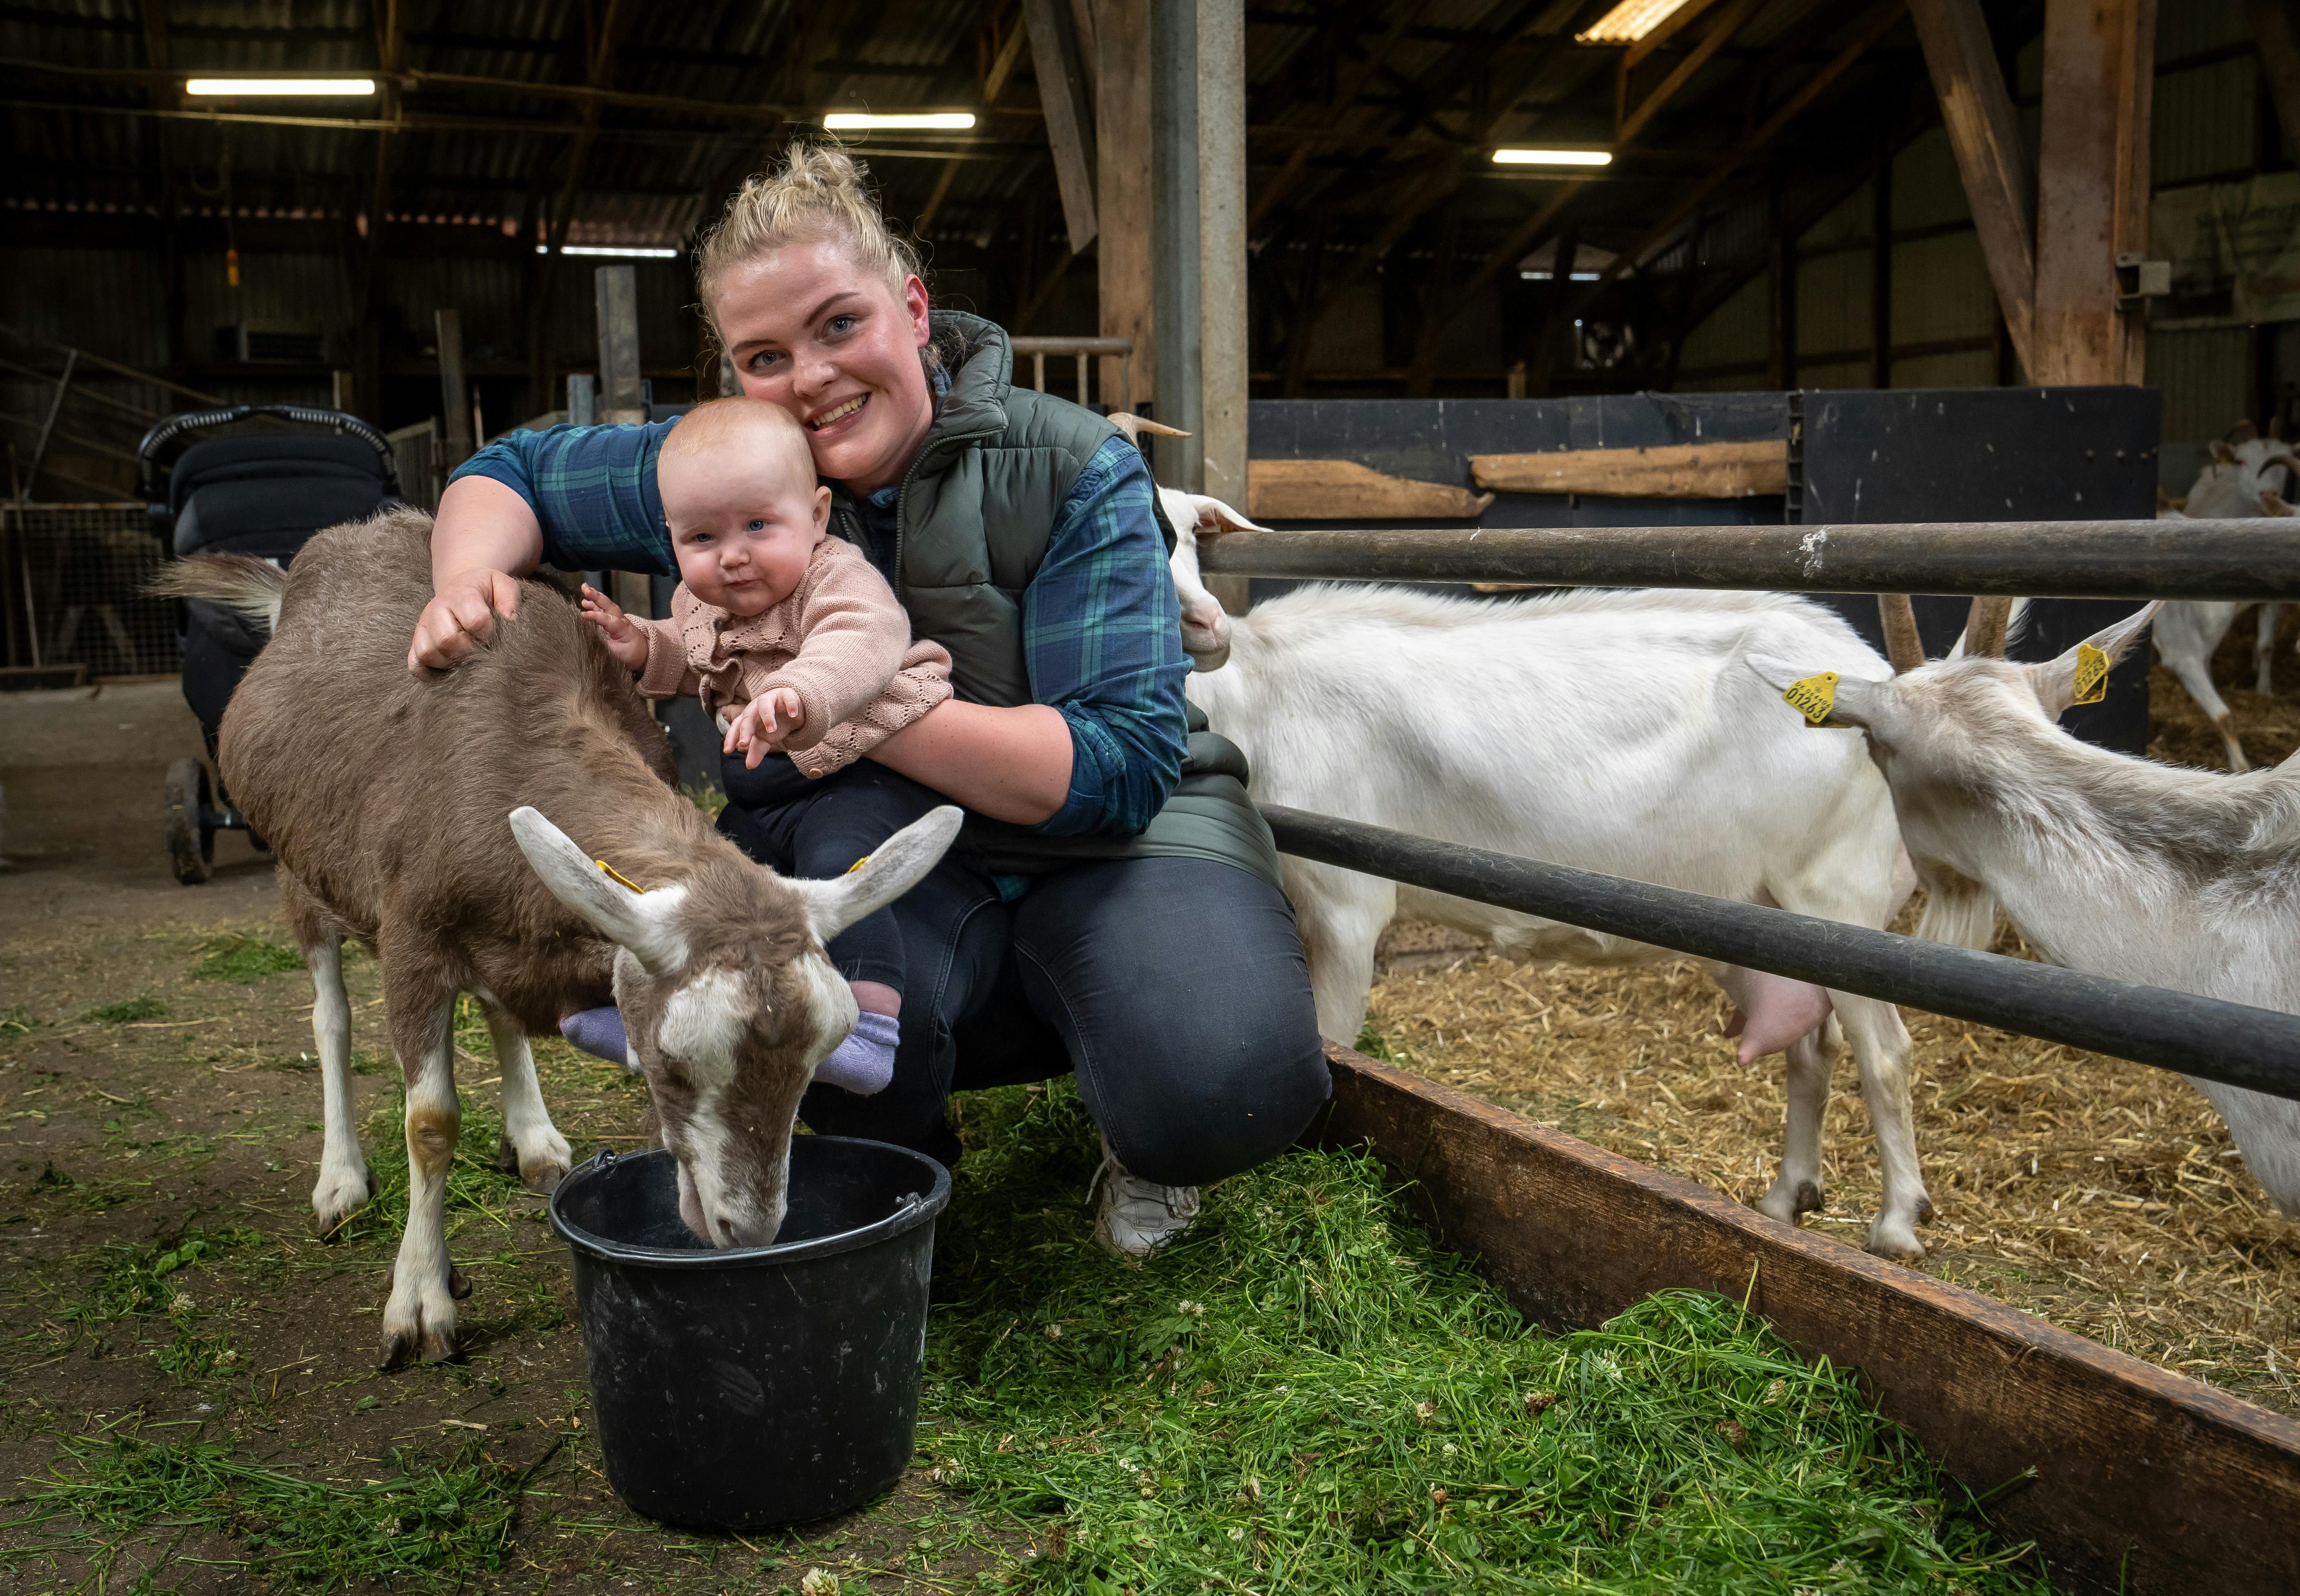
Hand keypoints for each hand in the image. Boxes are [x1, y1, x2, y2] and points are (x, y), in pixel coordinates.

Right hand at [407, 568, 523, 672]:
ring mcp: (423, 626)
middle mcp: (436, 609)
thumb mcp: (504, 586)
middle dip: (469, 651)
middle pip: (447, 640)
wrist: (461, 586)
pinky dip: (428, 673)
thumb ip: (510, 601)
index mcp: (461, 595)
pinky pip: (414, 664)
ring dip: (449, 663)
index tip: (494, 636)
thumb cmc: (486, 591)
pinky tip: (447, 669)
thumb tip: (511, 622)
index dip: (489, 634)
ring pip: (428, 654)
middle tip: (480, 651)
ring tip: (465, 658)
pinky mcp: (416, 641)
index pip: (476, 621)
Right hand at [578, 584, 649, 670]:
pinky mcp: (612, 621)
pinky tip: (585, 602)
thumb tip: (591, 641)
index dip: (596, 617)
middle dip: (597, 596)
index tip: (584, 615)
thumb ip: (606, 647)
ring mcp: (616, 619)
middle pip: (609, 606)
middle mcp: (620, 620)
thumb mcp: (619, 654)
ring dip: (595, 597)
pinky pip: (603, 610)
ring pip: (606, 606)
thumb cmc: (631, 653)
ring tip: (584, 589)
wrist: (643, 652)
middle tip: (585, 588)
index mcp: (623, 628)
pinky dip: (594, 604)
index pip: (608, 620)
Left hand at [723, 688, 804, 767]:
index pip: (737, 726)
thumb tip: (749, 766)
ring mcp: (771, 698)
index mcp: (749, 717)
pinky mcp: (787, 694)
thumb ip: (757, 751)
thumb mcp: (766, 739)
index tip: (728, 751)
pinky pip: (787, 696)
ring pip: (764, 703)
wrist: (793, 712)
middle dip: (745, 729)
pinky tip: (792, 714)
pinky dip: (790, 704)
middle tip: (745, 743)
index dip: (731, 738)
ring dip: (767, 716)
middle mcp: (757, 706)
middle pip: (748, 715)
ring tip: (772, 730)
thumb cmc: (775, 724)